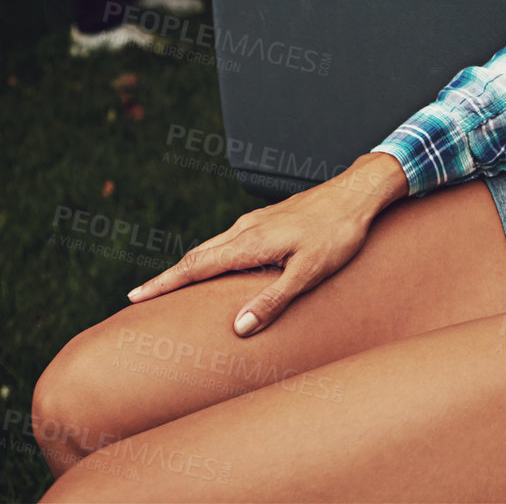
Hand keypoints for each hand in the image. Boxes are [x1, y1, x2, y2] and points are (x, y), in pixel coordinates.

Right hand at [124, 153, 407, 335]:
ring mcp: (256, 221)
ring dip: (189, 265)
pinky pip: (229, 240)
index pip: (197, 267)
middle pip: (197, 255)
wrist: (357, 192)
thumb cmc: (337, 233)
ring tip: (170, 284)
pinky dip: (211, 255)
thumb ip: (273, 300)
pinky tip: (216, 263)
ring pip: (213, 245)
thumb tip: (237, 327)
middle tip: (140, 297)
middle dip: (168, 276)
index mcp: (250, 243)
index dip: (165, 283)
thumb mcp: (308, 272)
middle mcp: (246, 229)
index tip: (134, 297)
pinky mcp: (269, 219)